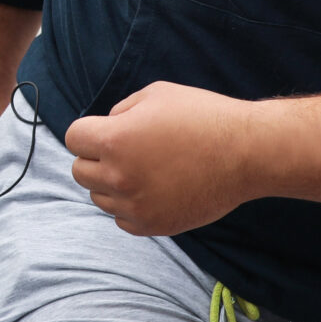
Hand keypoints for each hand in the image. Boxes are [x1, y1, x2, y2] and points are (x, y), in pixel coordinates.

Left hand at [64, 83, 320, 236]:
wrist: (247, 153)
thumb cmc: (203, 117)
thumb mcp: (155, 95)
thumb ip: (121, 111)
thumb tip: (105, 127)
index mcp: (114, 140)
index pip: (73, 139)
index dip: (90, 132)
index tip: (108, 131)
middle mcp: (118, 176)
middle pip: (80, 171)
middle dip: (97, 158)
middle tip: (127, 151)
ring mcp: (135, 205)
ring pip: (99, 198)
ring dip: (112, 185)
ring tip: (144, 170)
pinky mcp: (154, 225)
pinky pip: (121, 219)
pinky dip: (130, 207)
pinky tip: (153, 190)